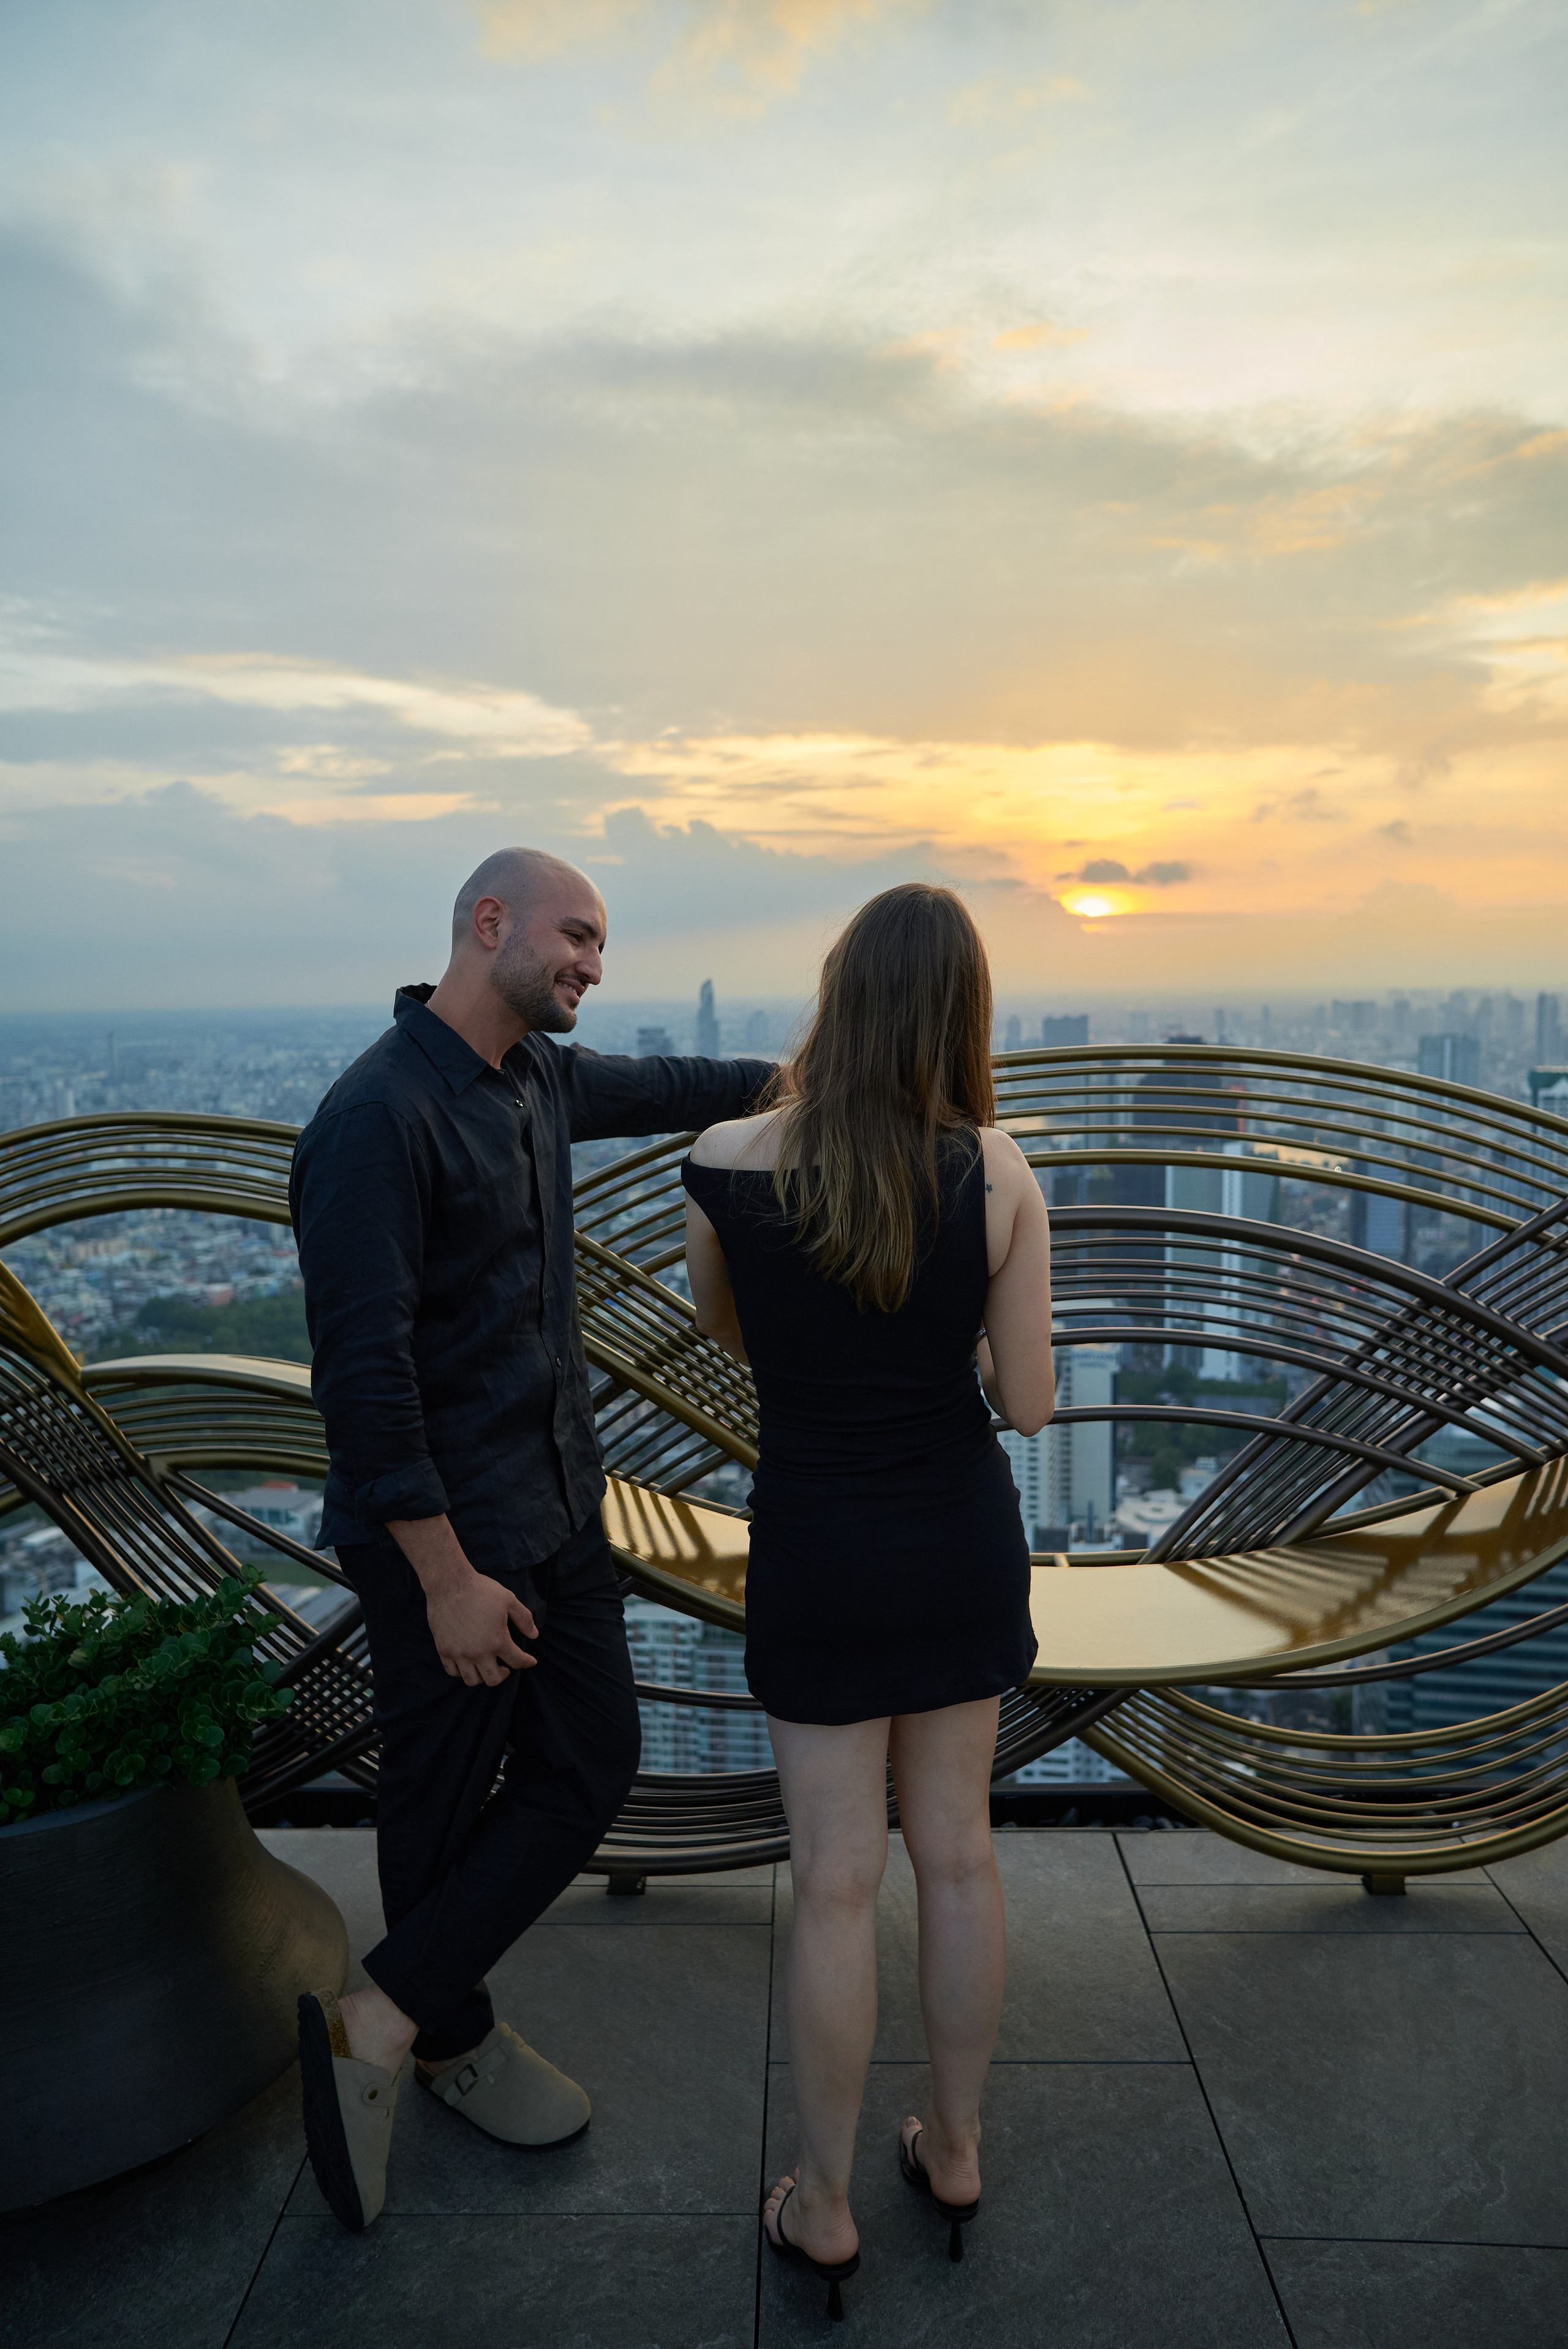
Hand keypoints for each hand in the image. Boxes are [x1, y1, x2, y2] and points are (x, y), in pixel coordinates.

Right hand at [425, 1571, 538, 1686]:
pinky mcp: (444, 1649)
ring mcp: (459, 1653)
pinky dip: (462, 1671)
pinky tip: (468, 1663)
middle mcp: (478, 1652)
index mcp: (497, 1641)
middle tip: (505, 1668)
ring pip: (472, 1680)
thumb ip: (524, 1619)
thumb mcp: (509, 1600)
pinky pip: (453, 1671)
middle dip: (503, 1675)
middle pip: (493, 1679)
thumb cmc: (480, 1590)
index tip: (530, 1661)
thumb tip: (534, 1635)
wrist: (449, 1583)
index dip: (527, 1662)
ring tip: (485, 1666)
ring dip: (482, 1676)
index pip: (517, 1661)